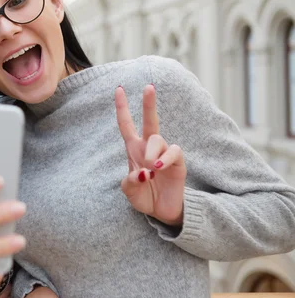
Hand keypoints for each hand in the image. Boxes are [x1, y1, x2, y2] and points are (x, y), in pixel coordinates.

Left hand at [115, 84, 186, 225]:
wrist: (161, 211)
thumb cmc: (144, 196)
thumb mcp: (130, 191)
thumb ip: (130, 182)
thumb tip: (142, 173)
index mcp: (133, 149)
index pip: (126, 124)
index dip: (122, 107)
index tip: (119, 88)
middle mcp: (149, 147)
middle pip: (149, 121)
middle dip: (148, 103)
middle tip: (149, 86)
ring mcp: (164, 153)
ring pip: (157, 139)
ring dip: (151, 152)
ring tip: (151, 167)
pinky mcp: (177, 163)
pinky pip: (173, 152)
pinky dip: (166, 158)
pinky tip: (159, 166)